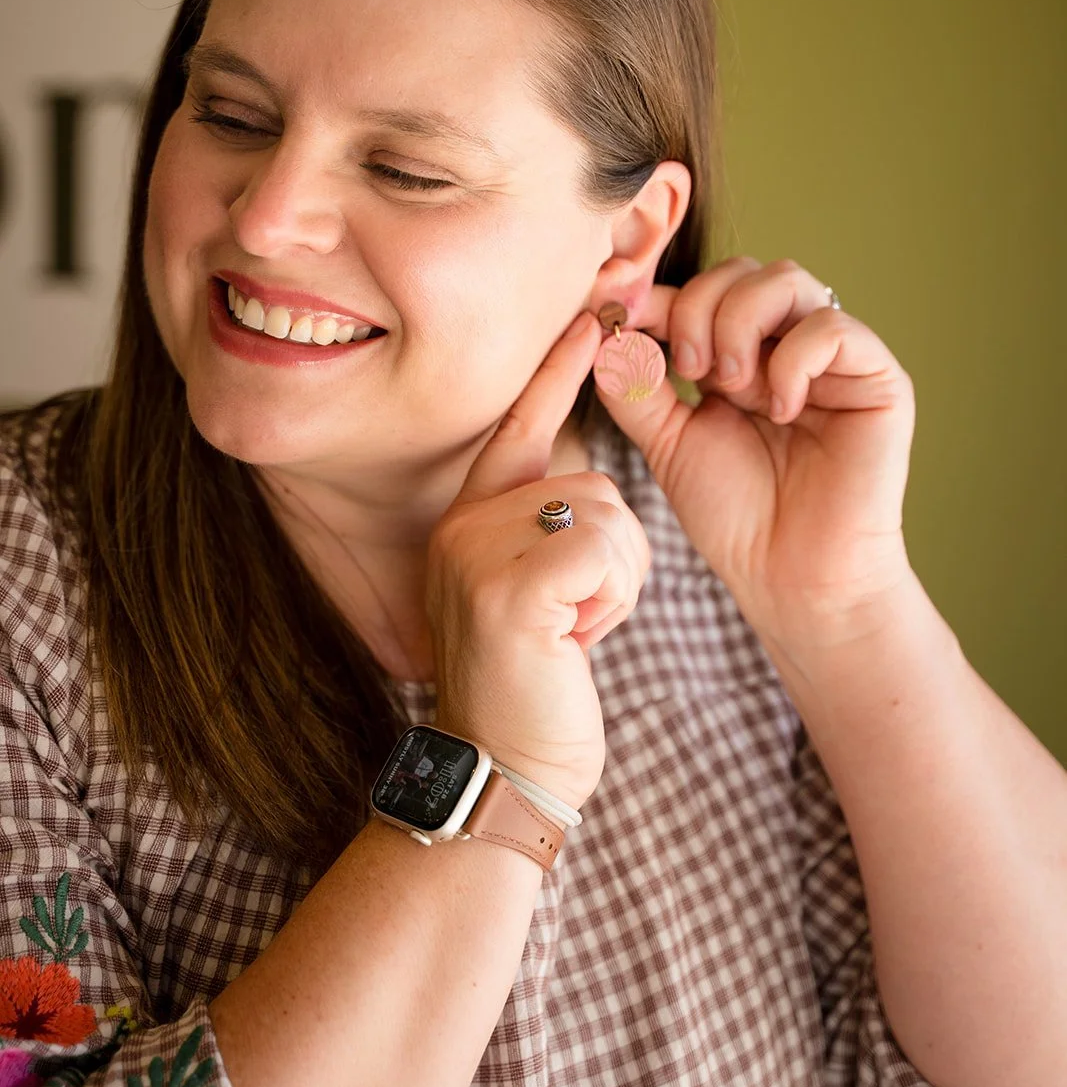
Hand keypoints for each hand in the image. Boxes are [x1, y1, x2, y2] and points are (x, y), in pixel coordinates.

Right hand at [426, 313, 650, 808]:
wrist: (504, 772)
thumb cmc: (533, 685)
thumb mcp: (528, 594)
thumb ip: (542, 532)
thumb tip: (587, 483)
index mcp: (467, 520)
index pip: (518, 426)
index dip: (556, 372)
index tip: (591, 315)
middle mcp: (461, 524)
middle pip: (591, 480)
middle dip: (614, 552)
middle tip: (578, 616)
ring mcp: (477, 552)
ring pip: (607, 513)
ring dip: (619, 582)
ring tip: (575, 631)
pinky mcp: (510, 587)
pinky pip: (604, 548)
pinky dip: (614, 599)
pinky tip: (577, 641)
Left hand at [591, 257, 915, 645]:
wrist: (790, 578)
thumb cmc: (735, 517)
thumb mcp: (668, 441)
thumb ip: (638, 385)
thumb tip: (603, 329)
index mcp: (741, 356)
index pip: (703, 291)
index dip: (658, 293)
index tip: (616, 309)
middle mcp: (789, 346)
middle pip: (744, 271)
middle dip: (700, 309)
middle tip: (689, 371)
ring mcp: (835, 359)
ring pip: (787, 281)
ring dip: (739, 324)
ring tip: (728, 385)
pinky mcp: (878, 379)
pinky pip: (833, 327)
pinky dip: (792, 359)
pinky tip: (778, 408)